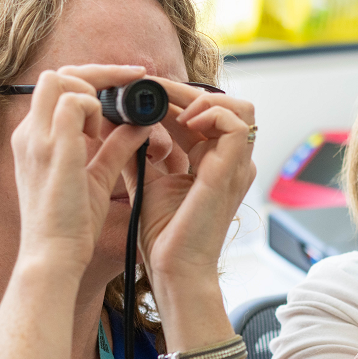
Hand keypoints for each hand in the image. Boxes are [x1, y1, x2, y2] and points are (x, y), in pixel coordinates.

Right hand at [11, 65, 152, 270]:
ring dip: (93, 91)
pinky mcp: (52, 149)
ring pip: (60, 79)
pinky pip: (74, 102)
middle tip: (131, 83)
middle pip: (55, 74)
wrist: (53, 258)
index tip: (126, 84)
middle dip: (96, 74)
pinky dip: (96, 109)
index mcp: (34, 139)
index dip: (92, 80)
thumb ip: (115, 149)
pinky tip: (101, 135)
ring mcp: (36, 139)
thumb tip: (140, 125)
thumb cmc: (71, 226)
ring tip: (105, 126)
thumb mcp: (96, 178)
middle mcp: (28, 134)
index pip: (56, 87)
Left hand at [128, 78, 256, 281]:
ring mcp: (236, 165)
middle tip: (151, 89)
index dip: (175, 97)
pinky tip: (183, 121)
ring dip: (202, 99)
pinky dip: (210, 113)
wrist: (173, 268)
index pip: (202, 114)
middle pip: (223, 104)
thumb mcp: (146, 180)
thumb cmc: (164, 236)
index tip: (143, 91)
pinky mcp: (233, 170)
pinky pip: (236, 124)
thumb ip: (138, 150)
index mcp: (212, 161)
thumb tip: (118, 120)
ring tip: (169, 106)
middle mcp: (230, 161)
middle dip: (185, 92)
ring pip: (239, 107)